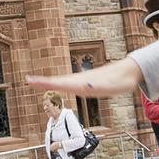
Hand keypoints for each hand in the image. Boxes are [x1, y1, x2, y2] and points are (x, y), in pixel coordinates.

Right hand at [27, 57, 142, 97]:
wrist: (130, 71)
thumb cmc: (121, 81)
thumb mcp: (111, 86)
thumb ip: (99, 86)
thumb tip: (87, 86)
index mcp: (83, 82)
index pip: (60, 83)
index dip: (46, 83)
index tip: (32, 80)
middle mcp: (81, 80)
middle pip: (59, 80)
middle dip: (43, 81)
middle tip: (27, 79)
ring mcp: (85, 80)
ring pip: (64, 80)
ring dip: (50, 82)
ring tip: (37, 82)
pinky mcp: (89, 81)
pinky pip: (71, 83)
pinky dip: (61, 83)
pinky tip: (60, 84)